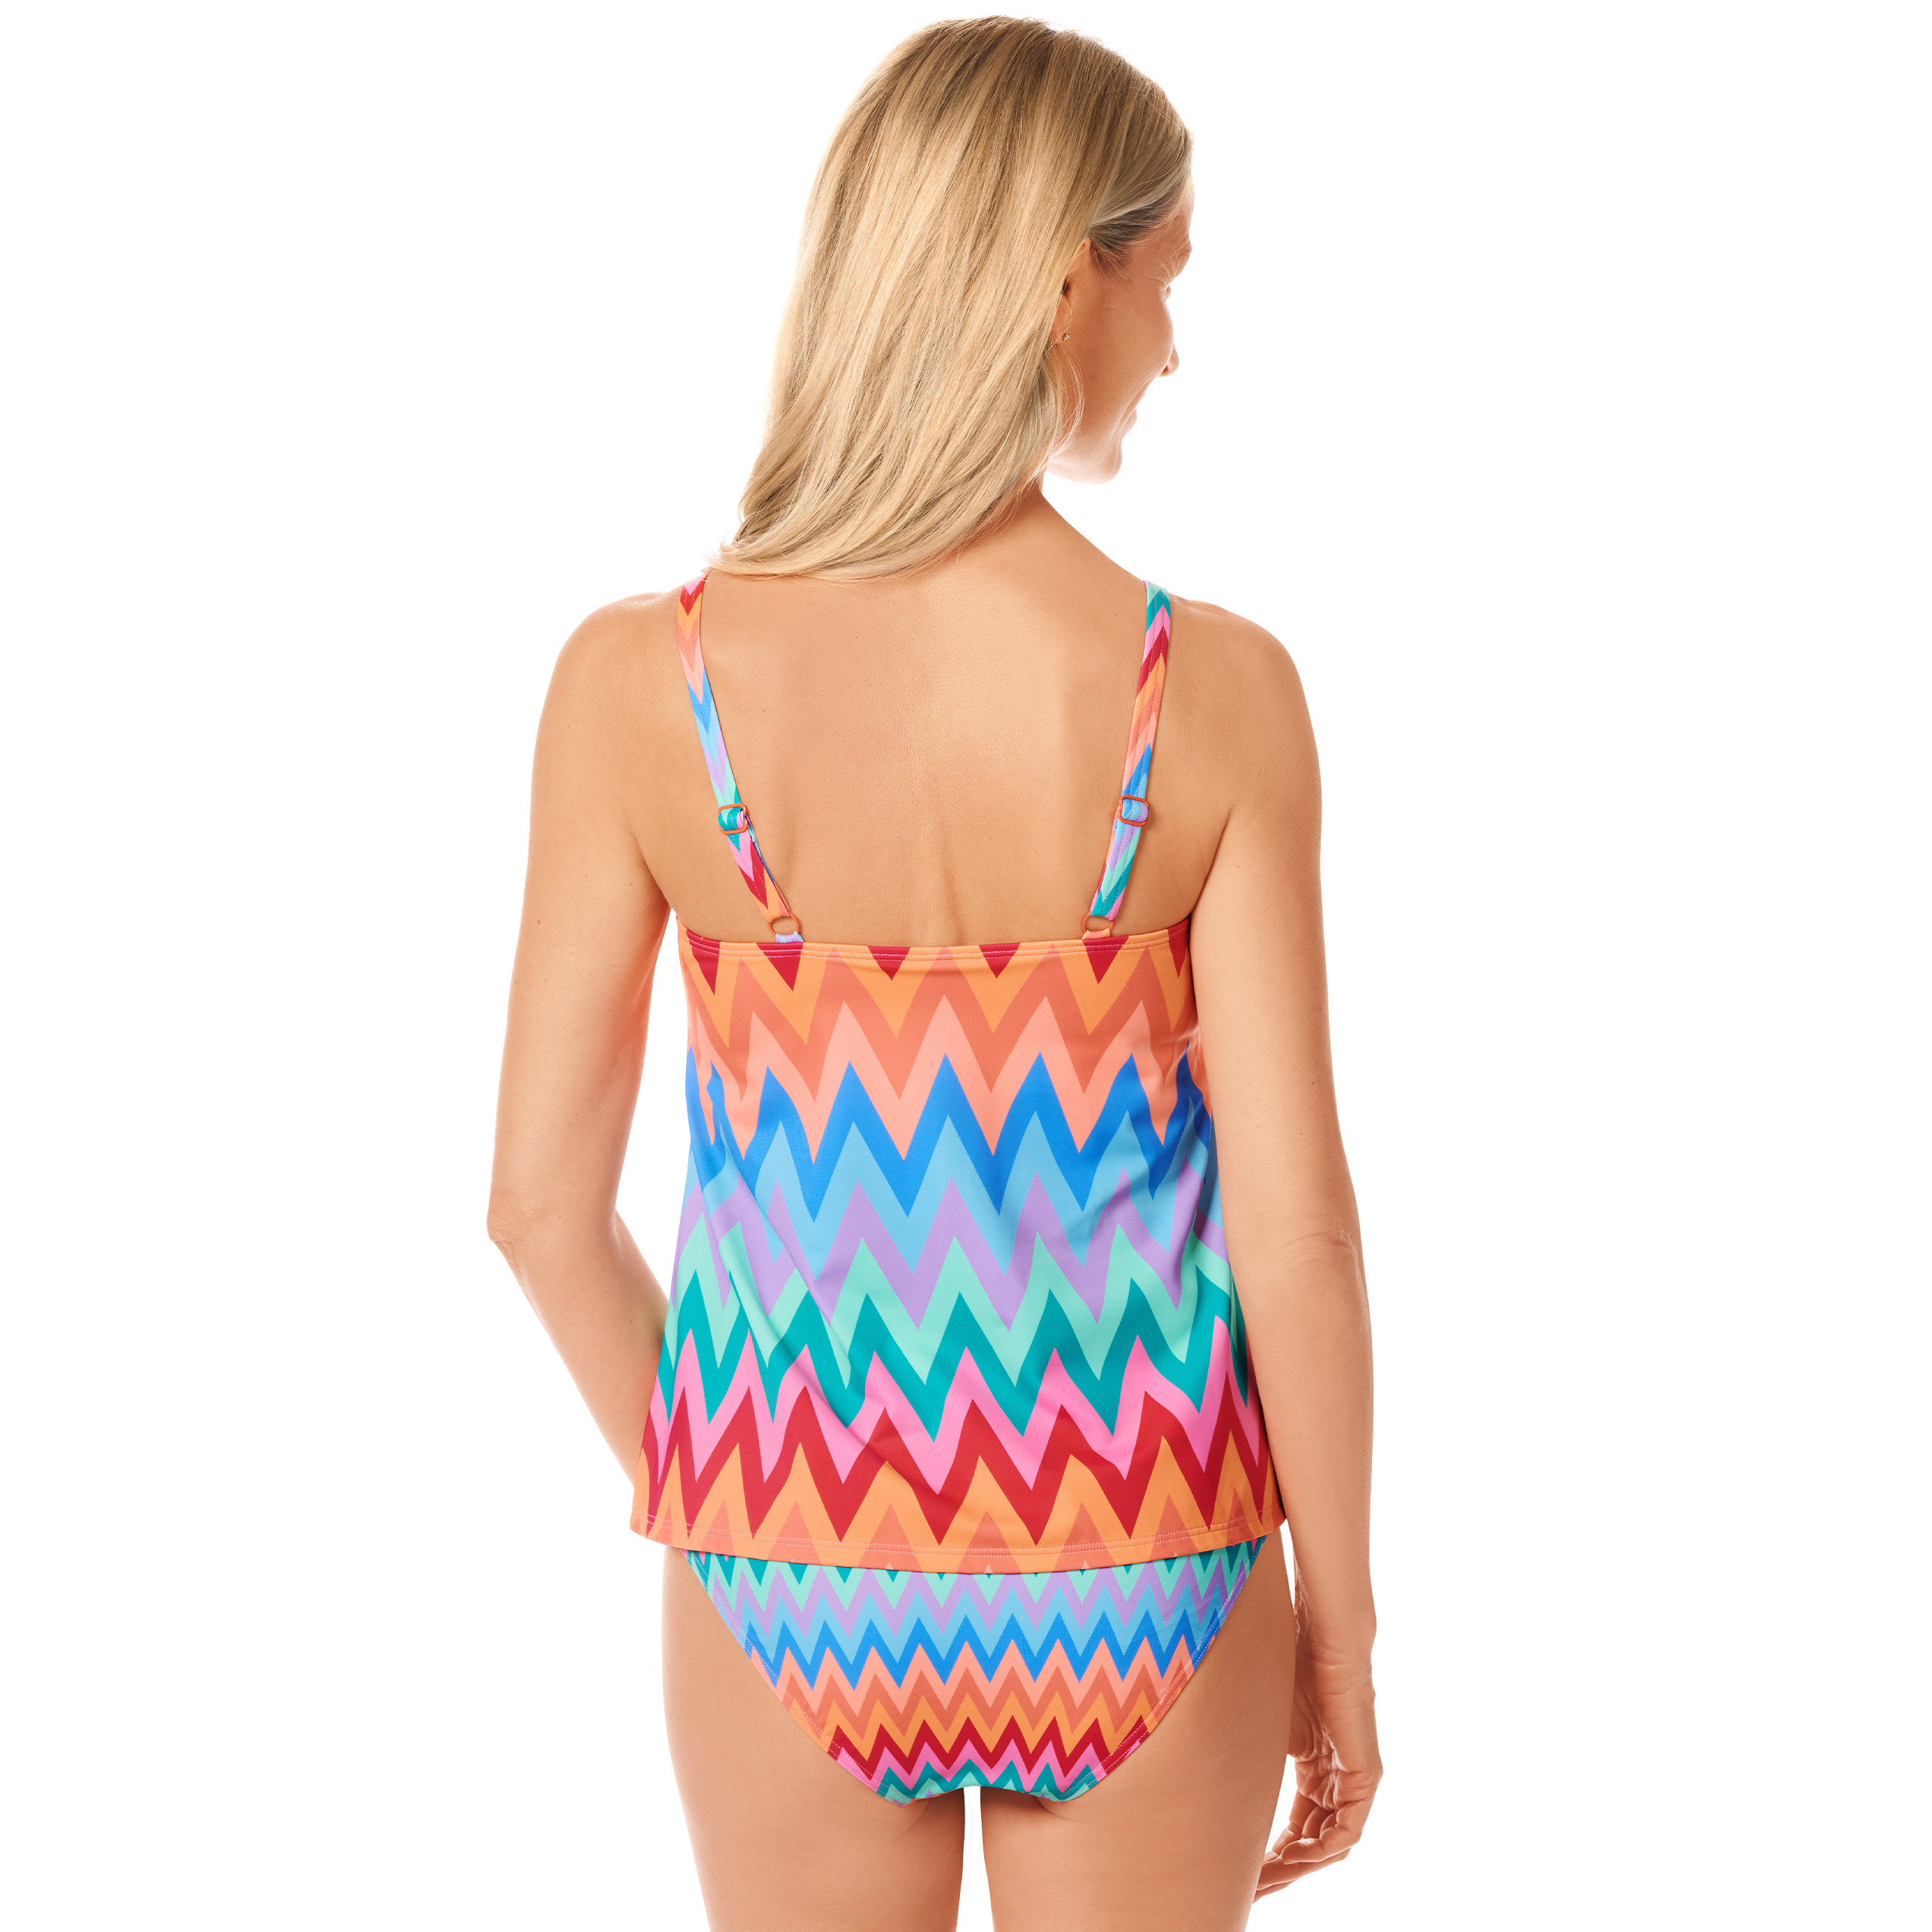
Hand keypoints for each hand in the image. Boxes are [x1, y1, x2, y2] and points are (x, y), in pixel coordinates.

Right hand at [1254, 1632, 1380, 1898]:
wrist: (1324, 1636)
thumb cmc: (1288, 1663)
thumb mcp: (1258, 1722)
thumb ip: (1245, 1754)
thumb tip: (1192, 1761)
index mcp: (1316, 1768)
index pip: (1296, 1826)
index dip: (1269, 1853)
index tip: (1240, 1873)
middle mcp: (1336, 1779)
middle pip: (1310, 1843)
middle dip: (1278, 1871)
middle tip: (1247, 1891)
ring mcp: (1352, 1780)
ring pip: (1327, 1845)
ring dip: (1296, 1869)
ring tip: (1261, 1881)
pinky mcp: (1365, 1776)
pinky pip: (1347, 1832)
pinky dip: (1319, 1851)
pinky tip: (1290, 1859)